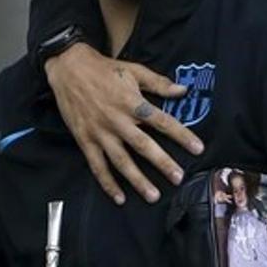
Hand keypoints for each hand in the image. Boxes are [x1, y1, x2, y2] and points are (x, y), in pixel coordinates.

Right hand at [45, 44, 203, 204]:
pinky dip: (108, 183)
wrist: (68, 68)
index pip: (162, 121)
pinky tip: (119, 197)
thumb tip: (183, 90)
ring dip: (137, 180)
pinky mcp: (85, 140)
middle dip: (162, 163)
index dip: (181, 135)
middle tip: (178, 178)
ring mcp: (100, 133)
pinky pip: (97, 166)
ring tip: (153, 196)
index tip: (198, 148)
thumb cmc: (104, 69)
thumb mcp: (134, 70)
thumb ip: (159, 83)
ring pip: (121, 161)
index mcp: (132, 102)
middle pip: (143, 145)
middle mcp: (117, 120)